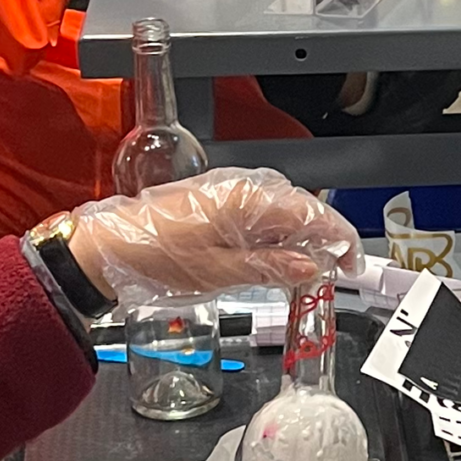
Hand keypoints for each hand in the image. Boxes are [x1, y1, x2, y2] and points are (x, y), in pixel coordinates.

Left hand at [66, 168, 363, 302]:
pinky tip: (270, 255)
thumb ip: (272, 268)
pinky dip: (274, 231)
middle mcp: (244, 187)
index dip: (340, 239)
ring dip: (298, 236)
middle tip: (331, 272)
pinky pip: (259, 210)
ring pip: (281, 208)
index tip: (352, 264)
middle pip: (302, 208)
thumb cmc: (157, 256)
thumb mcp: (221, 273)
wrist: (108, 246)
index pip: (313, 215)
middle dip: (322, 238)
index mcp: (250, 201)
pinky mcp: (215, 197)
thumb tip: (311, 269)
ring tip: (302, 269)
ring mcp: (229, 189)